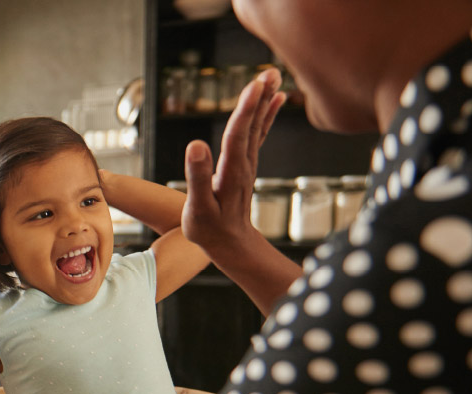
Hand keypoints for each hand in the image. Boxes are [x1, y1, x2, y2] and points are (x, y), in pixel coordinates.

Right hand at [181, 68, 286, 253]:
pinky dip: (267, 114)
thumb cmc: (209, 228)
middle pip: (252, 125)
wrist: (230, 244)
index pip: (238, 135)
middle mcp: (244, 163)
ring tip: (273, 75)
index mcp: (230, 172)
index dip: (246, 109)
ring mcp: (247, 162)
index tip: (255, 84)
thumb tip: (195, 144)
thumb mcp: (198, 207)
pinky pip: (258, 134)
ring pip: (258, 126)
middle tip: (269, 71)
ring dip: (265, 100)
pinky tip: (275, 98)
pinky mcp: (246, 163)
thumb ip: (196, 176)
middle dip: (260, 97)